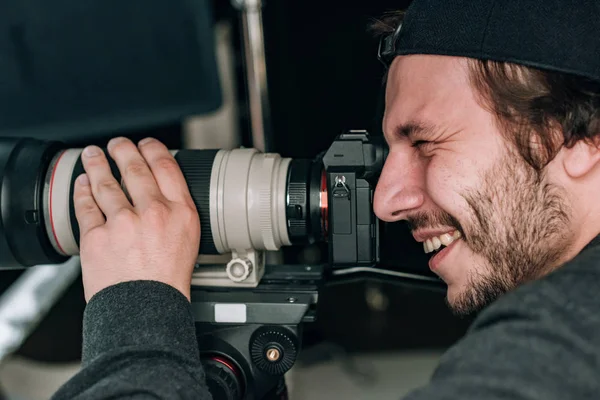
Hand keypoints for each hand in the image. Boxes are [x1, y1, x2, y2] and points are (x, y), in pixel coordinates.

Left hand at [73, 137, 199, 301]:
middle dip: (123, 150)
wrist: (145, 310)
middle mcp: (153, 213)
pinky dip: (82, 191)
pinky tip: (82, 183)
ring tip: (93, 155)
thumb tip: (159, 192)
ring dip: (97, 164)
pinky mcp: (97, 236)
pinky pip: (86, 206)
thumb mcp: (189, 240)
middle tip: (117, 143)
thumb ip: (176, 212)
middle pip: (135, 169)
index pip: (166, 167)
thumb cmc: (168, 281)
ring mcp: (123, 224)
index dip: (153, 148)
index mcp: (180, 213)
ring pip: (106, 183)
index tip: (147, 144)